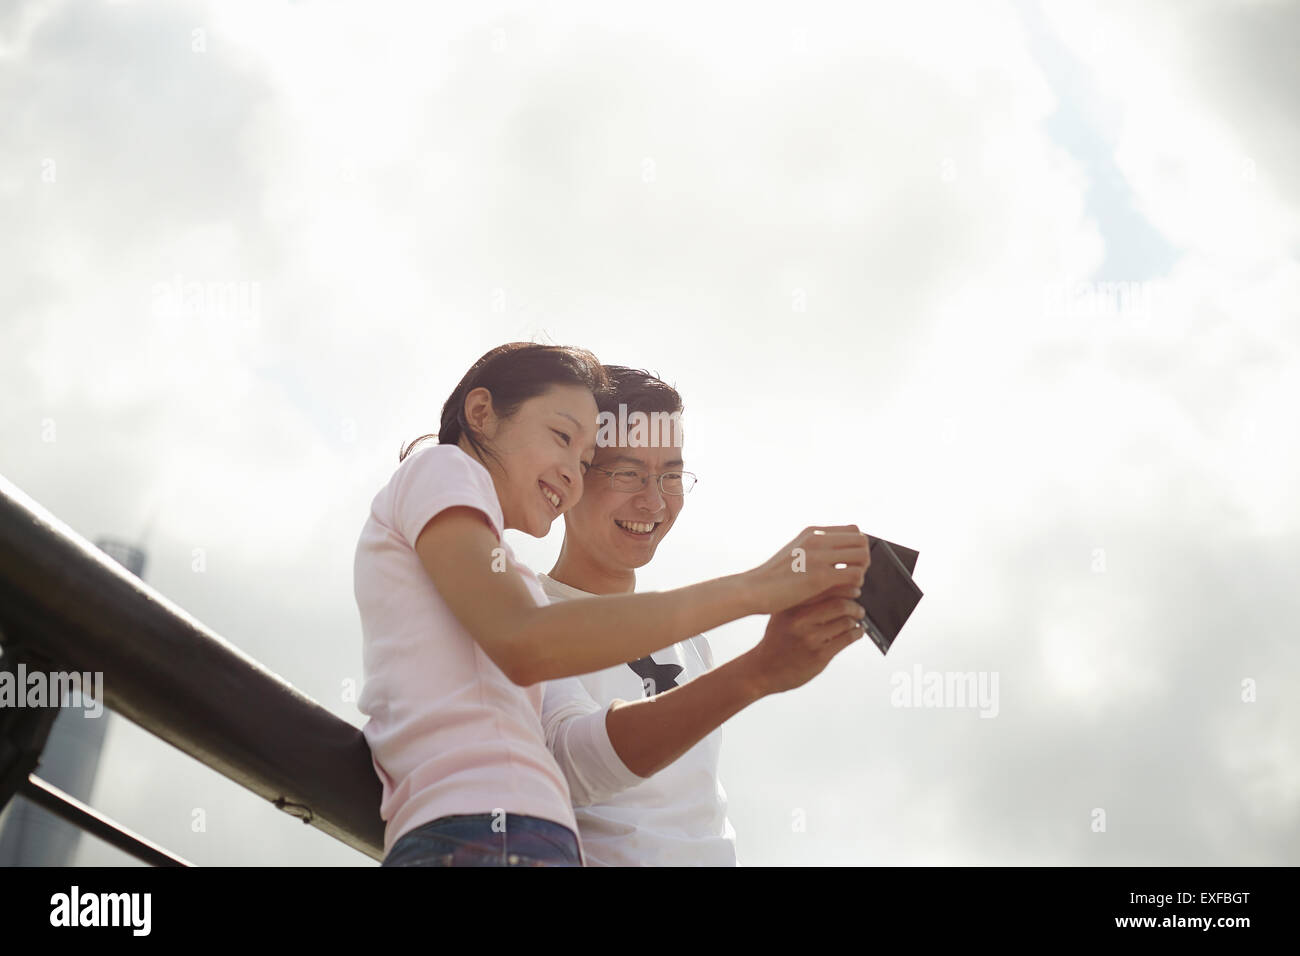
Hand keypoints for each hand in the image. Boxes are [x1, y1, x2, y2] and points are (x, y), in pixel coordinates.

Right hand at [739, 581, 867, 695]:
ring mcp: (810, 638)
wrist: (763, 670)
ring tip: (856, 620)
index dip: (845, 587)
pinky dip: (857, 633)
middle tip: (858, 608)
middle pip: (840, 603)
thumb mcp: (782, 614)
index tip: (853, 589)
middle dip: (854, 605)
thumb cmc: (776, 639)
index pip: (826, 588)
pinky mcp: (819, 655)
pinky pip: (847, 639)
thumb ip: (802, 599)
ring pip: (846, 621)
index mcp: (792, 605)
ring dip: (856, 620)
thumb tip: (834, 586)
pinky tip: (856, 632)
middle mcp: (800, 620)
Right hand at [743, 526, 870, 614]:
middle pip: (861, 539)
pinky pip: (855, 574)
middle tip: (855, 574)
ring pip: (862, 555)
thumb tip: (835, 555)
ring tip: (852, 583)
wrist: (754, 590)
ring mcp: (819, 557)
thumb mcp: (793, 553)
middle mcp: (817, 539)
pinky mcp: (821, 576)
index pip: (853, 529)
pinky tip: (847, 592)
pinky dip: (856, 583)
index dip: (857, 546)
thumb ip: (812, 549)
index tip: (851, 561)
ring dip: (862, 570)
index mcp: (812, 532)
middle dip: (863, 557)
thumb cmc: (772, 578)